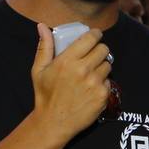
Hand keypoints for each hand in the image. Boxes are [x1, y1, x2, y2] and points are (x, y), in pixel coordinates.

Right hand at [31, 24, 111, 143]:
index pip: (91, 38)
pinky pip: (109, 81)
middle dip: (99, 50)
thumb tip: (42, 26)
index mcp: (67, 61)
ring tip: (90, 73)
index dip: (95, 34)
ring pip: (108, 65)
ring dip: (101, 66)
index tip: (95, 36)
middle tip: (92, 55)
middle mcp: (83, 70)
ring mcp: (95, 83)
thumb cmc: (45, 95)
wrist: (54, 122)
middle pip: (103, 49)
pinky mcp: (103, 95)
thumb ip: (44, 47)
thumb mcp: (39, 70)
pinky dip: (103, 83)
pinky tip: (91, 88)